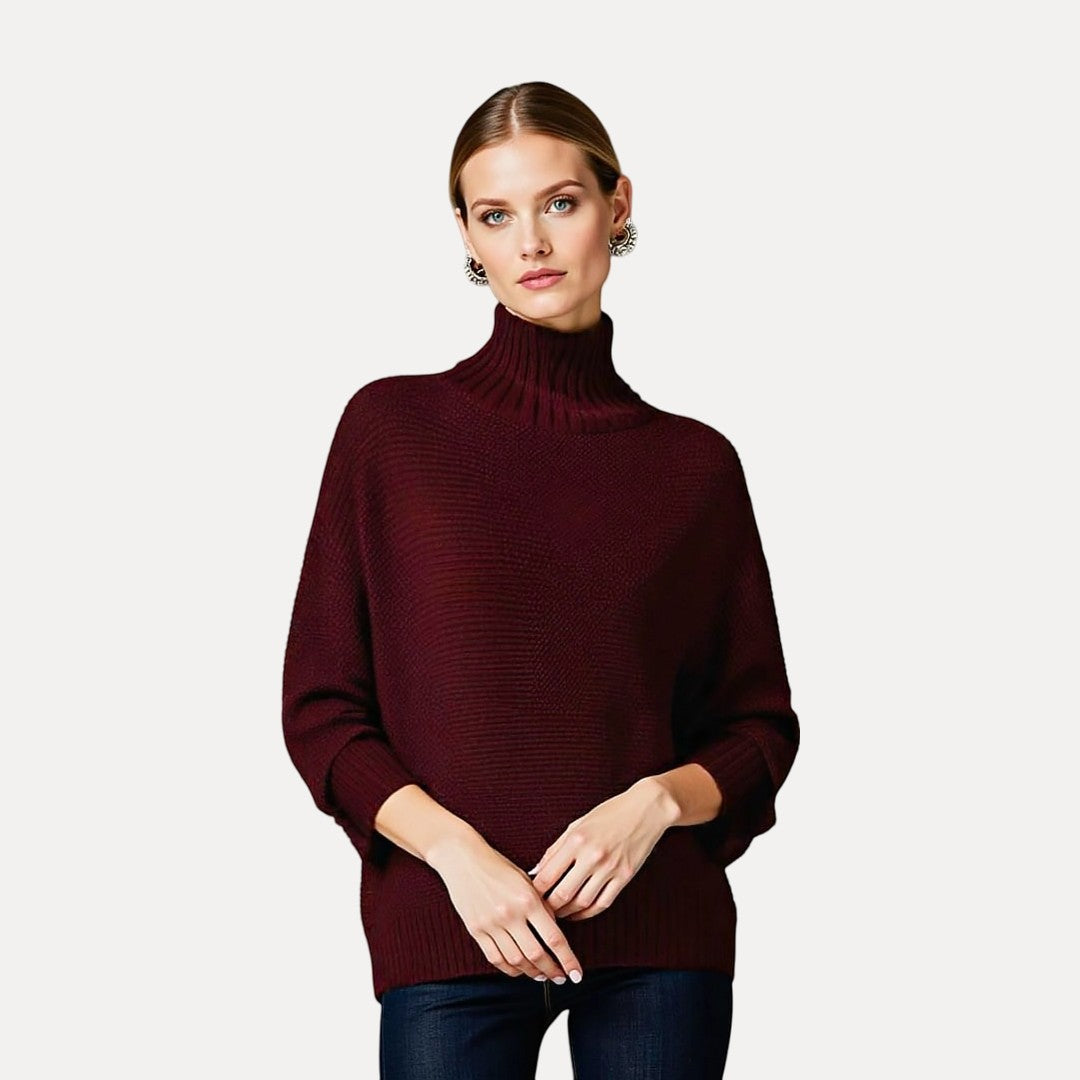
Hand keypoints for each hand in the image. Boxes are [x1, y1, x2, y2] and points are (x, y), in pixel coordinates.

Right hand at [430, 831, 583, 982]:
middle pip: (536, 955)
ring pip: (516, 961)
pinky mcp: (476, 930)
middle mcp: (510, 914)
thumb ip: (541, 906)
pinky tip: (519, 970)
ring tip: (542, 975)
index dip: (568, 960)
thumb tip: (555, 932)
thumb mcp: (527, 880)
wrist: (463, 858)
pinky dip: (510, 969)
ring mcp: (491, 924)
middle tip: (561, 977)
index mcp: (527, 899)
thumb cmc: (497, 866)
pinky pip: (495, 958)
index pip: (554, 938)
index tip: (576, 973)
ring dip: (532, 973)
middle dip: (552, 971)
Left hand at [528, 780, 670, 921]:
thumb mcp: (578, 824)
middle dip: (549, 907)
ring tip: (558, 914)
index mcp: (576, 840)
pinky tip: (579, 912)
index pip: (548, 874)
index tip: (530, 897)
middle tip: (542, 912)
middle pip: (562, 894)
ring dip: (567, 913)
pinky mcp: (625, 876)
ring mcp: (610, 868)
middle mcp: (592, 855)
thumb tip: (537, 871)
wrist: (646, 809)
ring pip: (582, 903)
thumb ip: (556, 848)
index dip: (536, 891)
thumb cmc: (609, 813)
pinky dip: (588, 912)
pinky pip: (603, 903)